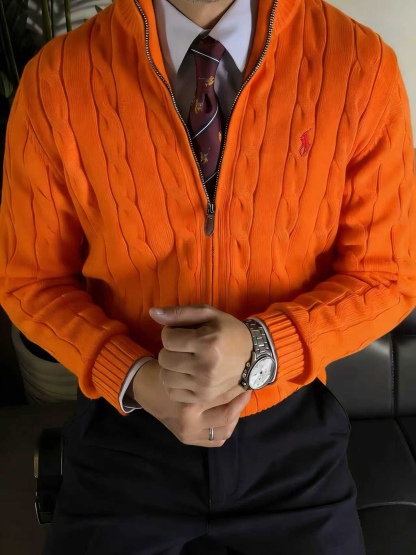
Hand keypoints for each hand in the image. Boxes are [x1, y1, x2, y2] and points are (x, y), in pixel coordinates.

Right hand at [132, 359, 251, 446]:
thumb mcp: (187, 371)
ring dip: (235, 417)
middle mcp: (189, 422)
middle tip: (245, 390)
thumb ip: (209, 377)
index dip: (237, 387)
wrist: (144, 386)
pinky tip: (228, 416)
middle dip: (240, 403)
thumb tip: (237, 374)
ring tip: (237, 403)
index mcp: (189, 404)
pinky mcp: (187, 439)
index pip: (223, 397)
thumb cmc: (167, 373)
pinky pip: (215, 440)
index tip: (246, 377)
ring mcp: (188, 434)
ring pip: (224, 431)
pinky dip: (225, 429)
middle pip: (227, 416)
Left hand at [149, 304, 252, 403]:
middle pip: (164, 358)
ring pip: (165, 376)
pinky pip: (173, 392)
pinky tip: (185, 374)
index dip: (170, 332)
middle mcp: (205, 366)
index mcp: (206, 342)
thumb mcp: (208, 314)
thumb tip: (152, 313)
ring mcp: (204, 385)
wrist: (253, 356)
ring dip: (170, 367)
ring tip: (184, 360)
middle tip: (183, 347)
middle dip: (170, 350)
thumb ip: (179, 313)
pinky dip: (175, 383)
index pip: (167, 338)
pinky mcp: (203, 397)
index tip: (181, 333)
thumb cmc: (228, 331)